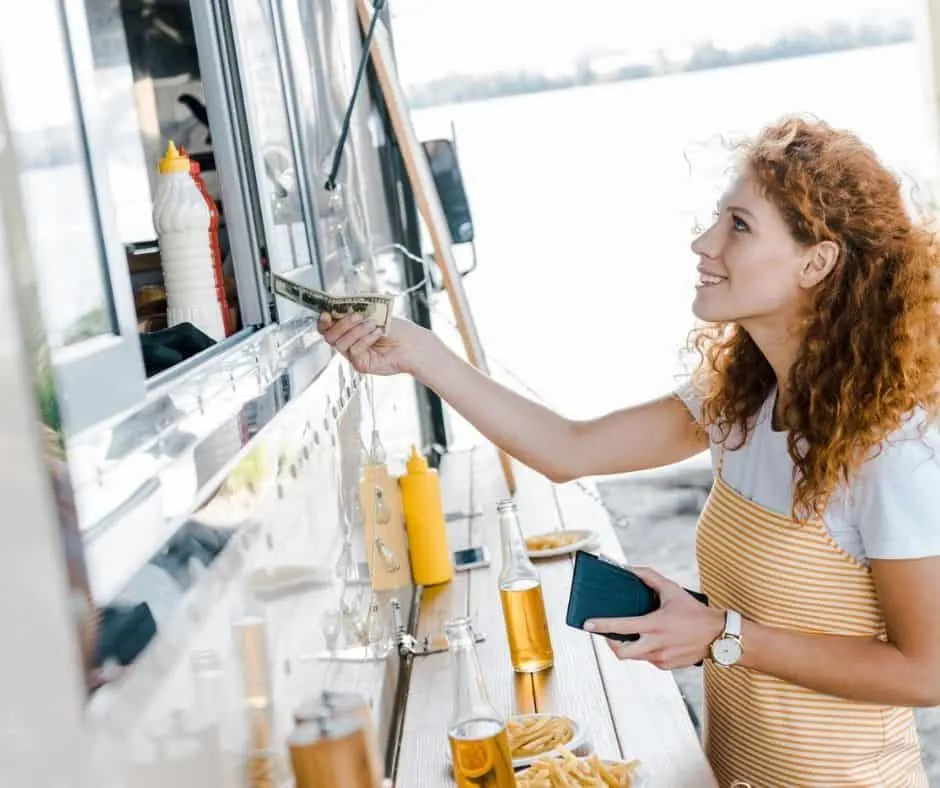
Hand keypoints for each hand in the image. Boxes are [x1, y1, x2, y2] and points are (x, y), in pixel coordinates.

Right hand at [317, 314, 428, 376]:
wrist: (412, 344)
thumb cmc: (396, 329)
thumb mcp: (373, 313)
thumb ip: (355, 309)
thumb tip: (338, 303)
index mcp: (348, 329)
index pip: (326, 327)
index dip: (323, 320)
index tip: (327, 313)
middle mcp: (348, 342)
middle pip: (329, 336)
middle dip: (342, 324)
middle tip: (357, 316)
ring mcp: (353, 354)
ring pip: (339, 344)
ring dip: (356, 331)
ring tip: (372, 324)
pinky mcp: (361, 364)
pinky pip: (354, 351)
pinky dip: (365, 340)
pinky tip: (377, 334)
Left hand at [583, 566, 724, 669]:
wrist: (718, 636)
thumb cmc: (694, 611)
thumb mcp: (672, 590)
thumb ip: (650, 577)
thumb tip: (630, 569)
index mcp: (654, 625)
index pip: (620, 628)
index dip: (601, 626)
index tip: (586, 624)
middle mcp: (655, 645)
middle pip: (621, 652)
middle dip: (611, 644)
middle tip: (609, 634)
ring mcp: (661, 658)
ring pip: (635, 656)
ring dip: (630, 646)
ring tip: (633, 634)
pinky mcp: (667, 666)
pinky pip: (648, 659)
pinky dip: (645, 651)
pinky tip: (653, 640)